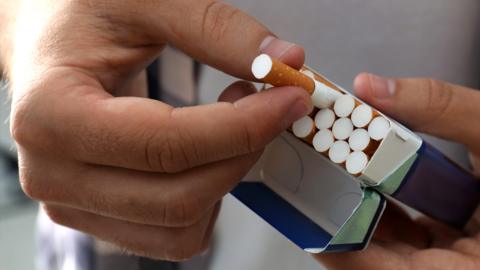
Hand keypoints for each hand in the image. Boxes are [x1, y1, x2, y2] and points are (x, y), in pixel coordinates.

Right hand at [4, 0, 311, 260]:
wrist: (48, 48)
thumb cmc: (82, 16)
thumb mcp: (144, 1)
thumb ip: (215, 29)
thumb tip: (285, 60)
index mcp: (52, 114)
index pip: (166, 145)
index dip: (243, 127)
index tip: (290, 98)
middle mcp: (52, 172)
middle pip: (177, 197)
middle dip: (242, 154)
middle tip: (269, 105)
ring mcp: (74, 202)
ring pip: (179, 225)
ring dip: (226, 177)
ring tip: (232, 123)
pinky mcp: (99, 215)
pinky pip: (172, 234)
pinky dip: (208, 200)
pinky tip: (209, 155)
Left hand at [316, 73, 479, 268]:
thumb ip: (443, 109)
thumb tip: (372, 85)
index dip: (352, 257)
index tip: (316, 225)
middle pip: (390, 265)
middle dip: (350, 231)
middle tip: (316, 195)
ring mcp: (458, 263)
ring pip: (398, 253)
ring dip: (365, 220)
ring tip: (334, 185)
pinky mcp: (457, 252)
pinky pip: (415, 241)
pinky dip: (390, 216)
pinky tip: (370, 186)